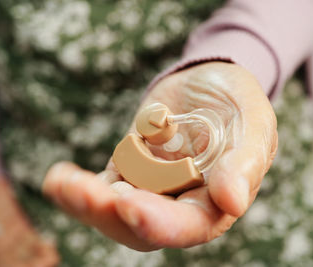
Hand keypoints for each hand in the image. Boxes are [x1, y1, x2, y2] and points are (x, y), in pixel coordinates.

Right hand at [0, 177, 58, 266]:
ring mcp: (7, 240)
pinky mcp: (18, 227)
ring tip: (52, 259)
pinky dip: (42, 247)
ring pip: (25, 256)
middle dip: (30, 266)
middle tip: (46, 264)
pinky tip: (52, 250)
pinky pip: (31, 241)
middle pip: (15, 264)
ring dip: (40, 260)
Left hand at [42, 62, 277, 250]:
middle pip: (142, 227)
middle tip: (83, 192)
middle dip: (110, 214)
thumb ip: (245, 162)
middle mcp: (180, 203)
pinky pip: (102, 186)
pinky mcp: (129, 169)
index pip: (188, 226)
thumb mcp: (254, 124)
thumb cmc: (239, 104)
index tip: (130, 206)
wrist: (210, 82)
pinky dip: (78, 186)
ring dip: (86, 202)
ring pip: (115, 210)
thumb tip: (232, 201)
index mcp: (214, 203)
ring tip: (63, 183)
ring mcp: (150, 188)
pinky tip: (58, 178)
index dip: (159, 223)